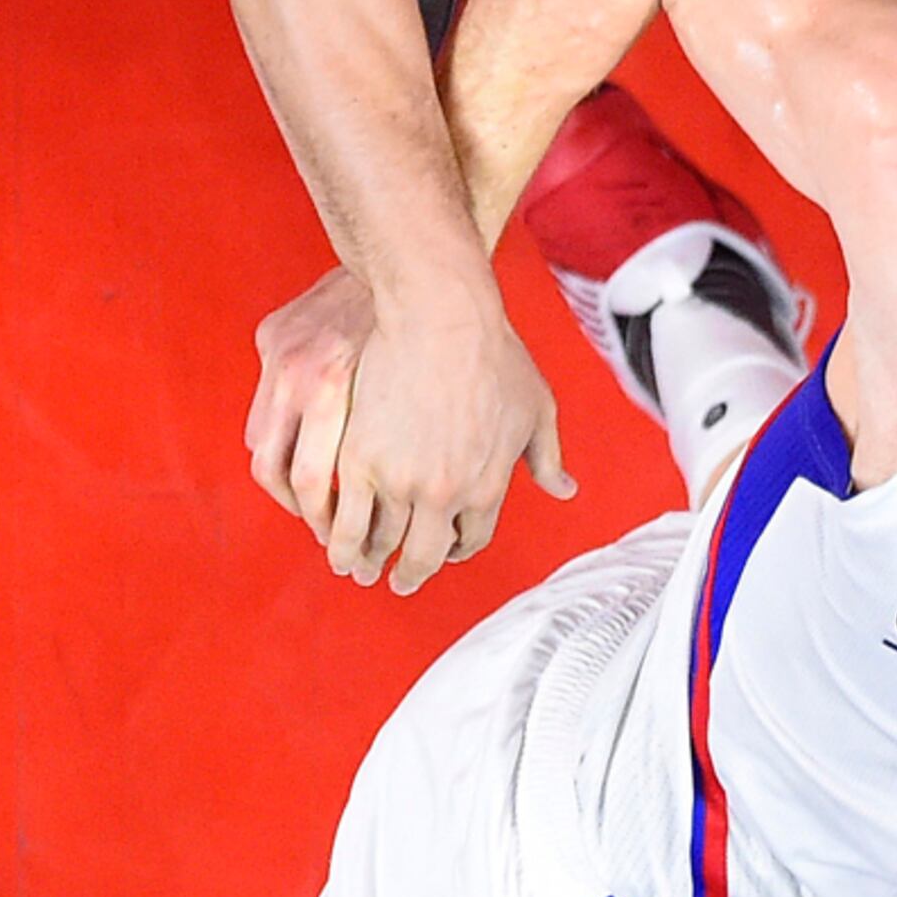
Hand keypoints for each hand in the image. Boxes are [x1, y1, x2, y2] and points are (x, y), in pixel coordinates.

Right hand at [244, 262, 574, 593]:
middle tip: (400, 582)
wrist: (442, 315)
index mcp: (489, 486)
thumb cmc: (493, 352)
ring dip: (367, 559)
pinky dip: (337, 532)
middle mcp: (446, 494)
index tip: (443, 551)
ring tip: (357, 566)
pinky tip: (332, 537)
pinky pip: (344, 514)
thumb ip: (546, 455)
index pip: (472, 539)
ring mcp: (400, 481)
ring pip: (379, 540)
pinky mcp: (359, 462)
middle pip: (424, 554)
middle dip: (410, 574)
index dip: (456, 549)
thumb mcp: (535, 406)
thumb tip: (564, 489)